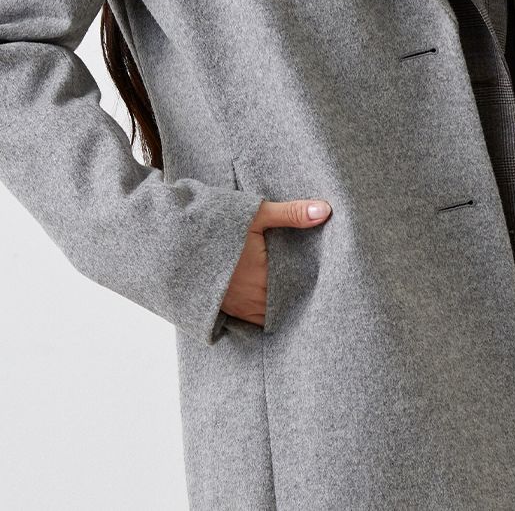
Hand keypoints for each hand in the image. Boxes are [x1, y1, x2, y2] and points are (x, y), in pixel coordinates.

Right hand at [220, 198, 331, 326]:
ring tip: (293, 301)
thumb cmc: (215, 225)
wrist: (174, 239)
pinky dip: (262, 314)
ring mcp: (236, 306)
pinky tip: (268, 304)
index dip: (309, 289)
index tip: (321, 285)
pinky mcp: (222, 308)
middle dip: (296, 300)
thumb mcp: (255, 213)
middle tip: (312, 293)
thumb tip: (325, 210)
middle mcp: (251, 297)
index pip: (297, 291)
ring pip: (268, 316)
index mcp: (262, 275)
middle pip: (283, 306)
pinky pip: (250, 319)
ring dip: (278, 308)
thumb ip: (290, 213)